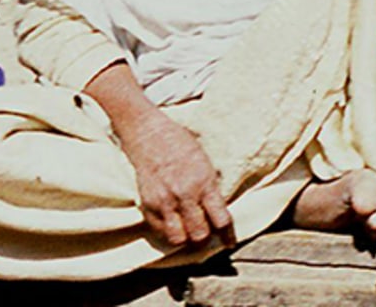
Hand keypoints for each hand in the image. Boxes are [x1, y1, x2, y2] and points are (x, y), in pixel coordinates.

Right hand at [113, 106, 234, 249]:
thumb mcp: (205, 163)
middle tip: (205, 233)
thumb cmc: (179, 144)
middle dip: (205, 238)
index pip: (221, 221)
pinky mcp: (147, 202)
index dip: (227, 236)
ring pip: (179, 238)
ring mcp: (164, 200)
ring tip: (188, 232)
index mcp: (204, 183)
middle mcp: (184, 194)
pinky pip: (160, 230)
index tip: (228, 242)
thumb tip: (218, 215)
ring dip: (186, 238)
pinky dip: (167, 231)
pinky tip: (172, 223)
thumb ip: (211, 190)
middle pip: (200, 234)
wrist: (148, 132)